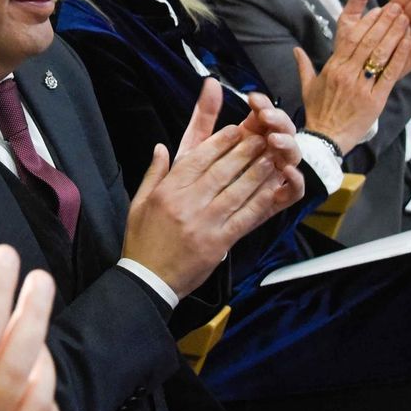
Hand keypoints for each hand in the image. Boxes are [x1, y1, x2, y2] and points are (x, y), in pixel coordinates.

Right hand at [122, 80, 300, 297]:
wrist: (148, 280)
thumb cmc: (143, 241)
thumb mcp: (139, 204)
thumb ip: (153, 174)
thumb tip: (161, 147)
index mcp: (168, 191)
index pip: (197, 159)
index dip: (219, 142)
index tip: (235, 129)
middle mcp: (186, 203)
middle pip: (220, 171)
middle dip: (243, 152)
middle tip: (261, 138)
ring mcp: (204, 223)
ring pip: (236, 192)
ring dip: (256, 173)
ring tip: (271, 158)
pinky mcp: (218, 243)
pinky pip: (243, 218)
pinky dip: (259, 202)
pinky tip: (271, 190)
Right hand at [296, 0, 410, 149]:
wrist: (326, 139)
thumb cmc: (318, 113)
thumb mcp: (308, 88)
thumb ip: (303, 66)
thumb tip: (295, 50)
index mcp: (332, 68)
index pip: (351, 38)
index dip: (366, 22)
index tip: (377, 9)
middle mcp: (346, 74)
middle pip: (367, 42)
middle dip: (383, 22)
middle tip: (396, 7)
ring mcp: (361, 86)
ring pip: (379, 54)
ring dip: (394, 34)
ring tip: (405, 19)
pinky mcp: (375, 99)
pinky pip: (389, 74)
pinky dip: (399, 56)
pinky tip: (408, 43)